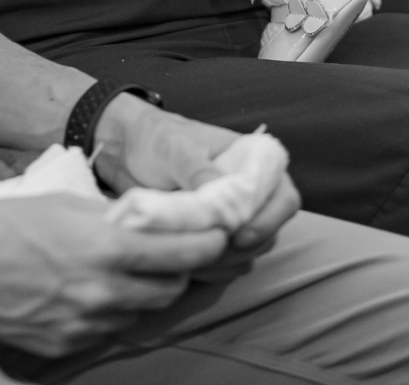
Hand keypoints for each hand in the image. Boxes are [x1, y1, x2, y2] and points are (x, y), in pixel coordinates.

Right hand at [0, 194, 226, 356]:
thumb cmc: (5, 225)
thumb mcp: (68, 206)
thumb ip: (114, 218)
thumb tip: (149, 223)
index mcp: (107, 248)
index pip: (182, 253)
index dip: (208, 243)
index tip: (218, 233)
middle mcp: (103, 293)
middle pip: (170, 290)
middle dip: (182, 271)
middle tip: (181, 252)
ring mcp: (85, 325)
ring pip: (141, 313)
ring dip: (148, 292)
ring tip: (136, 270)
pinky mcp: (67, 347)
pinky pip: (109, 330)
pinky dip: (115, 311)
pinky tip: (100, 291)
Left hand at [93, 94, 299, 267]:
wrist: (125, 150)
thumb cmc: (156, 138)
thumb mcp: (175, 148)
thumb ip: (199, 170)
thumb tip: (223, 198)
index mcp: (251, 162)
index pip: (283, 197)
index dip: (269, 220)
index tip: (239, 236)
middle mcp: (248, 193)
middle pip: (268, 233)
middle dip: (242, 248)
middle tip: (207, 250)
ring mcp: (230, 218)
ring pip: (248, 253)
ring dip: (224, 262)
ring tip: (190, 256)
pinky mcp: (211, 238)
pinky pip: (224, 264)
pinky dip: (210, 269)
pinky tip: (185, 263)